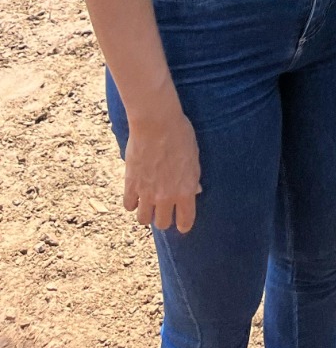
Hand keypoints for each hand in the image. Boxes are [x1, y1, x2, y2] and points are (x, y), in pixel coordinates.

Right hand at [124, 107, 201, 232]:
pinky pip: (129, 206)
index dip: (184, 224)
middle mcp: (166, 196)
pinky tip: (136, 194)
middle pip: (162, 224)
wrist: (157, 123)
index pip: (185, 221)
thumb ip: (192, 179)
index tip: (182, 222)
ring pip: (143, 220)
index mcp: (185, 190)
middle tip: (164, 209)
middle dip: (164, 218)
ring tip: (149, 204)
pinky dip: (132, 203)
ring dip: (147, 214)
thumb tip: (194, 192)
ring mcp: (146, 193)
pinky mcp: (130, 185)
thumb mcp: (194, 158)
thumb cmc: (180, 136)